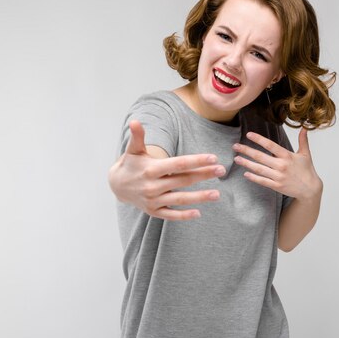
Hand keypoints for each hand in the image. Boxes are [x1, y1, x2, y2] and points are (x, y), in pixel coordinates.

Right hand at [108, 120, 225, 219]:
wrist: (116, 186)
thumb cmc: (130, 164)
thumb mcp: (133, 150)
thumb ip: (138, 137)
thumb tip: (136, 122)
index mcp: (150, 169)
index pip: (178, 164)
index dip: (196, 161)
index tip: (213, 158)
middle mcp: (152, 186)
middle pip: (183, 180)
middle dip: (204, 175)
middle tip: (221, 170)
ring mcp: (153, 200)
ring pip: (180, 199)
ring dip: (199, 197)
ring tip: (217, 194)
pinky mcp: (153, 211)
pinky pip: (170, 215)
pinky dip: (183, 216)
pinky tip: (198, 213)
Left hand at [232, 129, 322, 201]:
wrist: (310, 189)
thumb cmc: (307, 170)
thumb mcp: (306, 154)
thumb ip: (303, 141)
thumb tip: (304, 128)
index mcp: (287, 155)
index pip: (270, 145)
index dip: (258, 139)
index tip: (248, 135)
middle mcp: (281, 165)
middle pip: (260, 156)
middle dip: (246, 150)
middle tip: (235, 146)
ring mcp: (278, 176)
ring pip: (259, 169)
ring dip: (246, 163)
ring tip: (236, 159)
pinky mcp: (276, 186)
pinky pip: (262, 181)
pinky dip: (253, 177)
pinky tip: (245, 173)